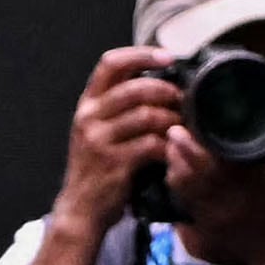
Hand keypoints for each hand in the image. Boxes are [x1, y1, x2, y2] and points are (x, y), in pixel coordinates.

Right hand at [51, 47, 182, 239]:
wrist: (81, 209)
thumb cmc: (97, 169)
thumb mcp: (98, 131)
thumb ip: (118, 107)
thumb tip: (158, 83)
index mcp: (87, 104)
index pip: (111, 63)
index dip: (141, 55)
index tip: (167, 57)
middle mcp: (89, 117)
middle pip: (134, 88)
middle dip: (166, 91)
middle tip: (183, 100)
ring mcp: (99, 140)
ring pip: (146, 115)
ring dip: (171, 119)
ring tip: (182, 126)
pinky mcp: (114, 163)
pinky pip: (150, 145)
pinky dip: (168, 146)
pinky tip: (174, 150)